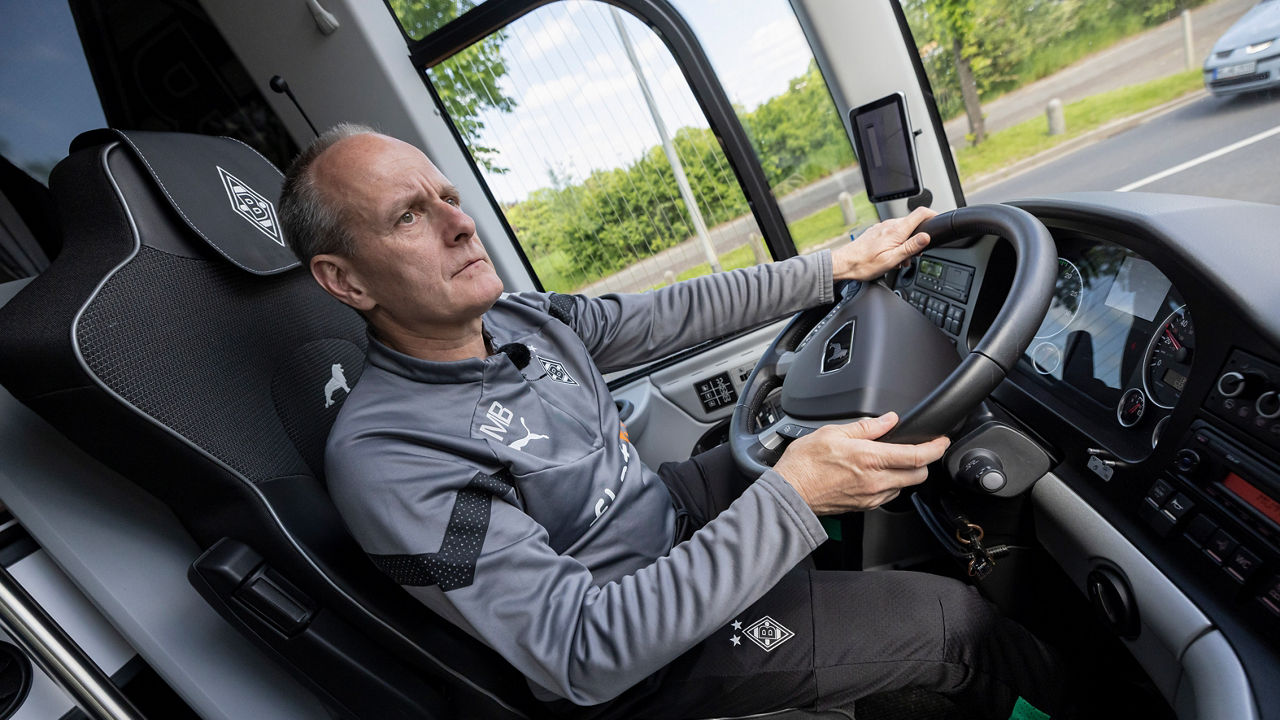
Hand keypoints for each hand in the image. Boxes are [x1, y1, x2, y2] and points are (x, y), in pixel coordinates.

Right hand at [773, 412, 949, 514]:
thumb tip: (888, 420)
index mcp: (870, 459)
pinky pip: (888, 496)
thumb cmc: (804, 464)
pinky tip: (875, 474)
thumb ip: (866, 427)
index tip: (941, 441)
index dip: (935, 448)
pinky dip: (890, 484)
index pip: (917, 456)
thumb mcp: (833, 433)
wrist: (789, 494)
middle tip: (918, 449)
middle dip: (924, 461)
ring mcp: (871, 496)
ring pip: (904, 486)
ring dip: (906, 474)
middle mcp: (875, 481)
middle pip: (918, 475)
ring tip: (891, 461)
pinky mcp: (864, 506)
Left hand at [831, 206, 937, 280]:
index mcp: (896, 231)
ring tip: (898, 260)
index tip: (938, 221)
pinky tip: (890, 256)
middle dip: (917, 239)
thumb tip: (926, 237)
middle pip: (912, 224)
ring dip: (906, 244)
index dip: (933, 215)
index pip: (920, 213)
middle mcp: (889, 225)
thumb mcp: (891, 259)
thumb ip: (910, 247)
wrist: (844, 264)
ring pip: (902, 230)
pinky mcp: (876, 232)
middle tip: (913, 256)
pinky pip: (892, 234)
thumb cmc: (864, 264)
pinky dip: (896, 243)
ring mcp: (881, 227)